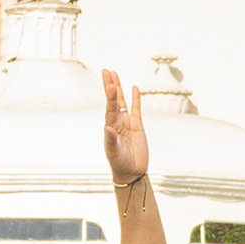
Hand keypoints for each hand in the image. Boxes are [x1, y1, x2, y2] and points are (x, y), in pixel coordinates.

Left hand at [99, 69, 150, 183]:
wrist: (132, 172)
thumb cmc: (120, 163)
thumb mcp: (114, 153)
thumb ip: (111, 140)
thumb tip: (108, 128)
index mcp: (110, 126)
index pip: (109, 108)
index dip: (110, 96)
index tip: (109, 84)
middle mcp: (117, 121)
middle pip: (113, 100)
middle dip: (110, 85)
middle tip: (106, 71)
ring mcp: (127, 122)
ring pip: (122, 101)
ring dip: (119, 88)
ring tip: (114, 74)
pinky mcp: (137, 125)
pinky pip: (136, 108)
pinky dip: (135, 98)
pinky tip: (134, 88)